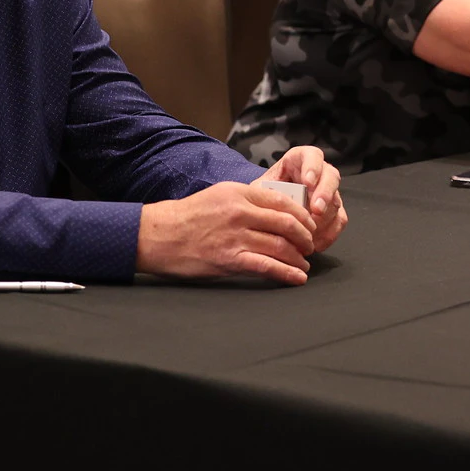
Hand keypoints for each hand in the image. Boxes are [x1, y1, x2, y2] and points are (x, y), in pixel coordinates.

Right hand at [136, 181, 315, 282]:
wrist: (159, 235)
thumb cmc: (188, 216)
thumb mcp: (219, 196)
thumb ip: (247, 201)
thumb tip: (275, 210)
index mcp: (239, 193)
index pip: (282, 201)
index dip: (302, 215)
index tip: (310, 224)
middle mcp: (240, 213)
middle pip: (286, 224)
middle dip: (305, 237)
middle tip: (310, 245)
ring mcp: (235, 237)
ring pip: (280, 246)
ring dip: (298, 257)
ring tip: (304, 264)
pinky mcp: (229, 260)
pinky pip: (267, 266)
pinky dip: (287, 273)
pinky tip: (297, 277)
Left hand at [255, 146, 347, 253]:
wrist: (266, 209)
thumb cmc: (262, 196)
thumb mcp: (258, 190)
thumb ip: (265, 193)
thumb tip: (270, 203)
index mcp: (299, 161)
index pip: (312, 156)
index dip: (313, 168)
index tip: (307, 182)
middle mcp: (319, 174)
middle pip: (331, 177)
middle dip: (325, 194)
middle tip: (316, 210)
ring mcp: (328, 193)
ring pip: (336, 201)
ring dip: (324, 218)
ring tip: (308, 233)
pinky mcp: (333, 211)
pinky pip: (339, 221)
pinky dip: (328, 233)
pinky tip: (314, 243)